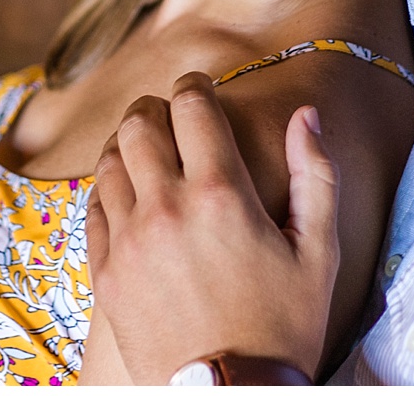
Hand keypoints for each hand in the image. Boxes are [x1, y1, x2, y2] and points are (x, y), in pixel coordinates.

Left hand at [86, 72, 339, 384]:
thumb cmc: (283, 328)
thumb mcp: (319, 252)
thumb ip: (316, 174)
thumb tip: (305, 115)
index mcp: (223, 195)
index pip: (192, 106)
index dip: (194, 84)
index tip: (199, 86)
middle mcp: (168, 208)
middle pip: (140, 123)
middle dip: (155, 106)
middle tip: (169, 112)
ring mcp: (129, 242)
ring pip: (109, 161)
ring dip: (126, 144)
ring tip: (146, 150)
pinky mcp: (106, 274)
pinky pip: (93, 208)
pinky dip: (108, 188)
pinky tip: (128, 195)